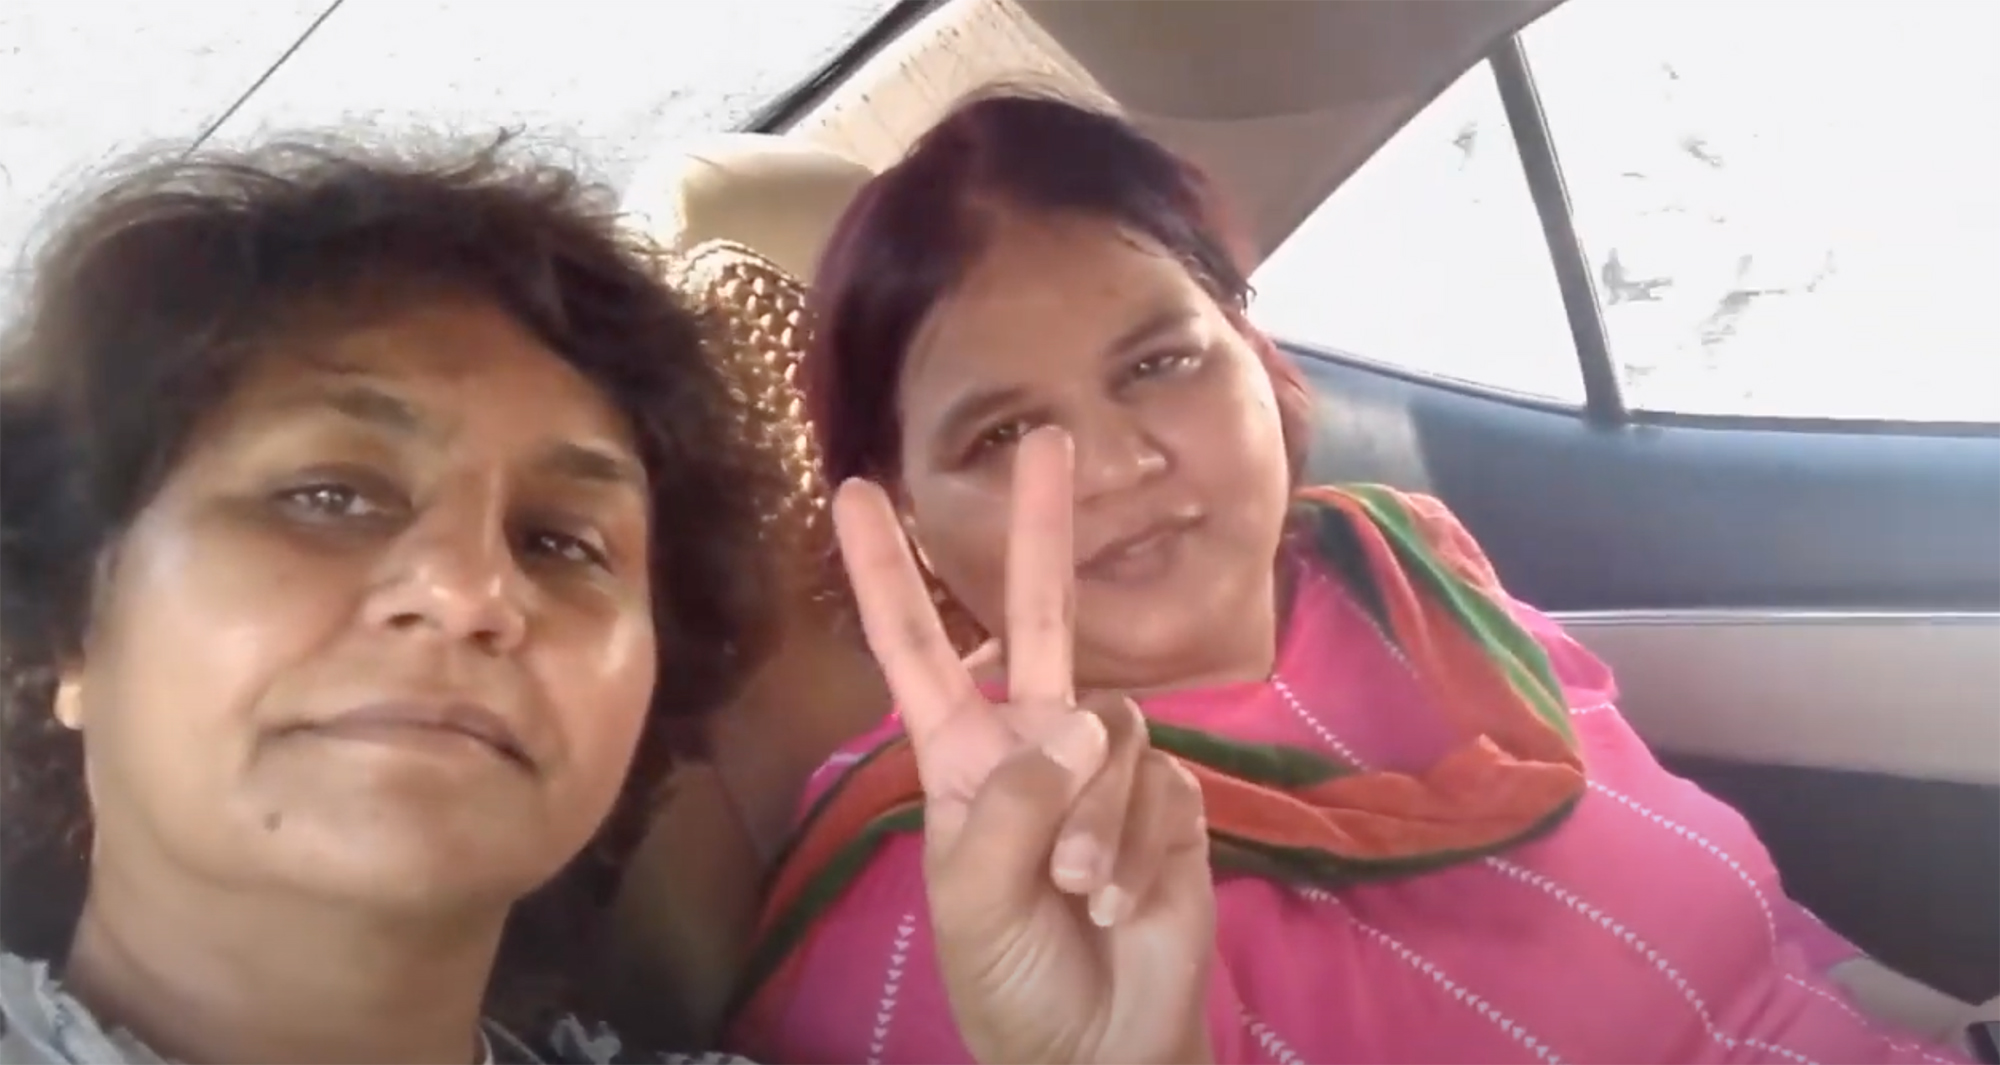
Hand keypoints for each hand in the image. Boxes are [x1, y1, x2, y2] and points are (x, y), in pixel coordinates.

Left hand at [831, 427, 1216, 1064]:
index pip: (917, 651)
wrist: (1099, 1046)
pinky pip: (1161, 788)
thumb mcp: (972, 896)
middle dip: (1040, 532)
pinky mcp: (1171, 803)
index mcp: (962, 760)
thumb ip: (1014, 804)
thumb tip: (1081, 721)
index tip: (857, 493)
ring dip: (1095, 820)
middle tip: (1052, 439)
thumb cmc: (1010, 978)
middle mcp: (1034, 745)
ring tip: (1079, 895)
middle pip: (1038, 619)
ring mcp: (1106, 772)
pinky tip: (1121, 904)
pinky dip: (1137, 850)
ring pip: (1112, 731)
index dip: (888, 576)